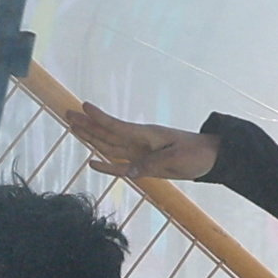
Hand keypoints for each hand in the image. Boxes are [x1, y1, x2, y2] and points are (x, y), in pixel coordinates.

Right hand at [55, 96, 218, 182]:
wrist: (210, 159)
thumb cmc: (195, 154)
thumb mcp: (176, 158)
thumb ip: (151, 163)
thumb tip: (128, 171)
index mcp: (146, 135)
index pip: (117, 126)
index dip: (100, 117)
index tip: (83, 106)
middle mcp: (138, 142)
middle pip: (107, 133)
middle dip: (87, 124)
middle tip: (67, 113)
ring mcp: (139, 153)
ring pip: (109, 145)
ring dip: (91, 137)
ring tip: (74, 128)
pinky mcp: (143, 165)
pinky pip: (120, 165)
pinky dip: (106, 165)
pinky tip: (92, 161)